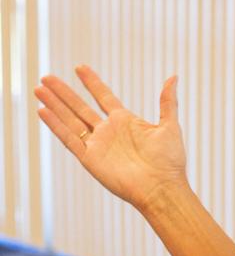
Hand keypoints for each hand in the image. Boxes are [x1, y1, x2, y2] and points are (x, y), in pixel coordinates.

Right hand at [35, 65, 188, 212]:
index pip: (104, 97)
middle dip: (63, 92)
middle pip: (80, 107)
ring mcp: (98, 145)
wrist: (162, 188)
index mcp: (126, 122)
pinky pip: (69, 139)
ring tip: (39, 89)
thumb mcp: (170, 126)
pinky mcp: (90, 159)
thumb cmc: (169, 161)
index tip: (79, 67)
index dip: (92, 82)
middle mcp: (109, 132)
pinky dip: (55, 125)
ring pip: (70, 120)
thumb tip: (173, 77)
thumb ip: (167, 102)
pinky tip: (43, 110)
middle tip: (47, 77)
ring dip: (54, 104)